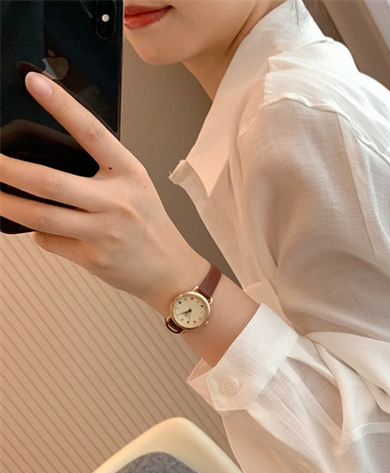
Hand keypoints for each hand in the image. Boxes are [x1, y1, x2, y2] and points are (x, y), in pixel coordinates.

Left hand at [0, 72, 203, 313]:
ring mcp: (105, 232)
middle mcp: (117, 201)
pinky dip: (39, 234)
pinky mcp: (94, 258)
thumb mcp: (133, 187)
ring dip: (6, 204)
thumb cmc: (147, 224)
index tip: (34, 81)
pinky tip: (46, 231)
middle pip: (50, 181)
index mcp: (129, 173)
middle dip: (8, 170)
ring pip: (41, 216)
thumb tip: (44, 159)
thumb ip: (99, 172)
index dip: (63, 106)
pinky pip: (51, 241)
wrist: (170, 270)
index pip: (92, 133)